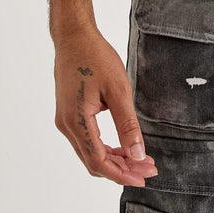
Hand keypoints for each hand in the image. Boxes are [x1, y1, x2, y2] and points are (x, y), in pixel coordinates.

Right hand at [53, 27, 158, 186]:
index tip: (144, 176)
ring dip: (114, 159)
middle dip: (122, 169)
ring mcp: (65, 120)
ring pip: (90, 152)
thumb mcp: (118, 90)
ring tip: (140, 159)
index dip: (122, 173)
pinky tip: (122, 146)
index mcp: (76, 121)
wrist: (74, 37)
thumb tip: (137, 154)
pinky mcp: (68, 114)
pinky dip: (105, 147)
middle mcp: (66, 125)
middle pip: (94, 161)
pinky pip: (87, 140)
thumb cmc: (95, 57)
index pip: (98, 161)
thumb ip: (127, 124)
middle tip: (148, 168)